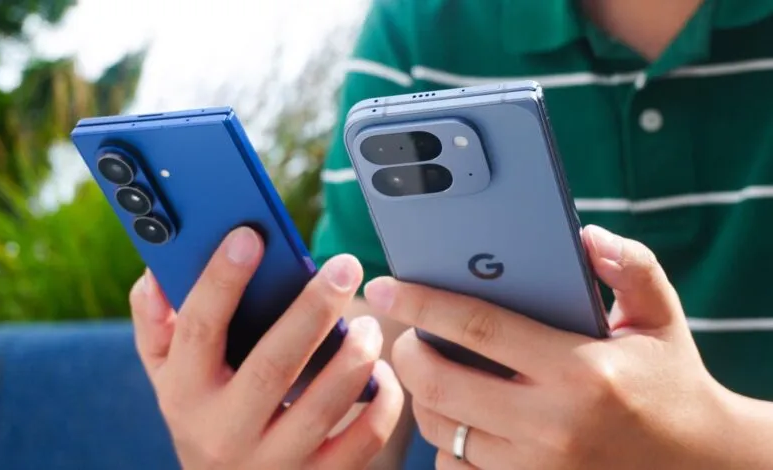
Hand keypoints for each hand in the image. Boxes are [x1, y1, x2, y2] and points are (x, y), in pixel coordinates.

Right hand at [128, 227, 402, 469]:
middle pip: (273, 365)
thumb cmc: (202, 416)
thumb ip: (158, 324)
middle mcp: (225, 432)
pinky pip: (363, 440)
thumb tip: (156, 272)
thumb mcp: (168, 377)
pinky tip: (382, 371)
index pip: (198, 330)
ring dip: (355, 355)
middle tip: (346, 266)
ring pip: (324, 405)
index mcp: (185, 395)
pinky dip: (383, 401)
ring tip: (368, 322)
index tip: (250, 235)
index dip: (221, 280)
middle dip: (313, 310)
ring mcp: (273, 463)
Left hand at [364, 225, 731, 469]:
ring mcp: (538, 468)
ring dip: (422, 397)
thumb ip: (629, 267)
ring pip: (441, 431)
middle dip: (407, 354)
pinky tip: (458, 416)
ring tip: (431, 370)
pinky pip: (458, 469)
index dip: (422, 303)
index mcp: (580, 370)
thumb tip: (586, 235)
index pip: (478, 327)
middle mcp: (552, 424)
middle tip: (407, 336)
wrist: (700, 464)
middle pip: (441, 385)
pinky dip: (446, 442)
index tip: (385, 287)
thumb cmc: (670, 381)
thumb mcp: (660, 317)